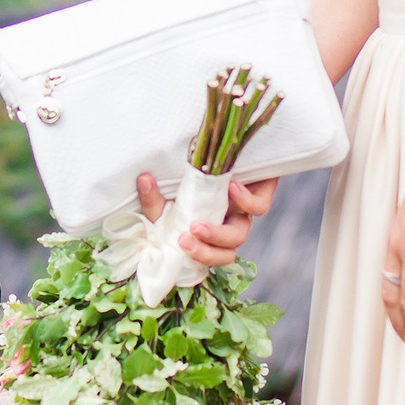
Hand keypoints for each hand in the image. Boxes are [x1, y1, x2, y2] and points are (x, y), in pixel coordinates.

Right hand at [135, 170, 278, 267]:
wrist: (230, 147)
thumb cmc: (196, 174)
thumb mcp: (171, 189)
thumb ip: (155, 196)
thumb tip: (143, 179)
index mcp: (211, 227)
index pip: (212, 254)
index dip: (200, 256)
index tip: (178, 242)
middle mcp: (229, 221)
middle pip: (228, 251)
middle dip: (205, 252)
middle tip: (185, 239)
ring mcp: (245, 209)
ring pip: (239, 234)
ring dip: (218, 235)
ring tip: (197, 225)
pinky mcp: (261, 190)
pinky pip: (259, 207)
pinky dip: (245, 202)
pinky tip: (230, 188)